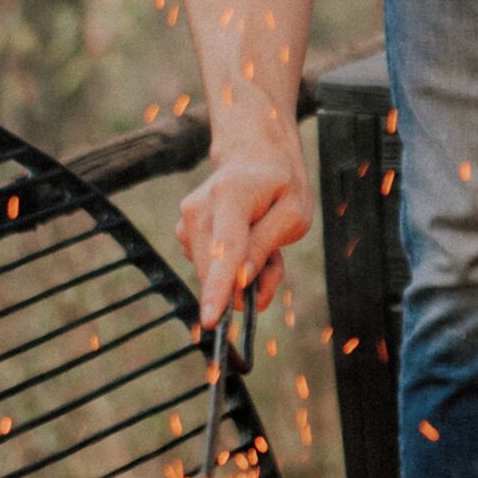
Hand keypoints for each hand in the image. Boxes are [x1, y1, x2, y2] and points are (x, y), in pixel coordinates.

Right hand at [179, 121, 312, 329]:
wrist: (254, 158)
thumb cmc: (280, 186)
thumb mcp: (293, 213)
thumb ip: (266, 247)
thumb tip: (240, 282)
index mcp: (231, 195)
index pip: (226, 249)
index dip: (219, 288)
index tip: (211, 319)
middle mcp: (200, 207)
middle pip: (217, 270)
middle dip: (248, 282)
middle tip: (275, 261)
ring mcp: (187, 219)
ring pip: (213, 274)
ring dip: (242, 273)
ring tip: (262, 243)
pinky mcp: (183, 233)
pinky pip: (208, 268)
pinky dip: (230, 267)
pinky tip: (244, 243)